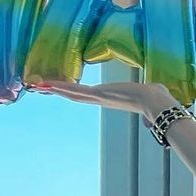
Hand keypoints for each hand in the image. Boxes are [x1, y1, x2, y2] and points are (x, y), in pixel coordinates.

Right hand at [29, 78, 174, 124]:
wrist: (157, 103)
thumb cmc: (158, 99)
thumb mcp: (150, 95)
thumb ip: (149, 100)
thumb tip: (154, 111)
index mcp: (112, 99)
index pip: (88, 96)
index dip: (73, 93)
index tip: (61, 90)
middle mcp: (103, 100)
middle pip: (76, 96)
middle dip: (58, 91)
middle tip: (40, 88)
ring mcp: (100, 98)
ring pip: (73, 94)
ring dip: (55, 89)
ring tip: (37, 86)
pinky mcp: (100, 95)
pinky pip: (78, 91)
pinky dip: (62, 88)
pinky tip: (49, 85)